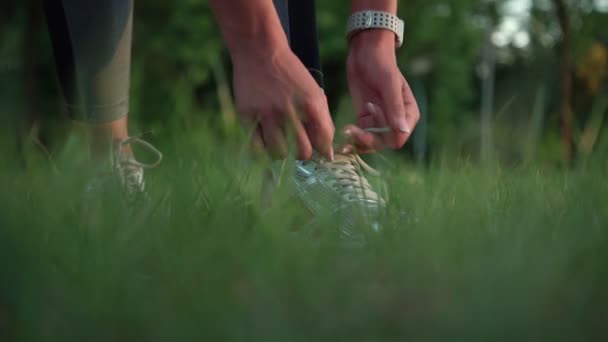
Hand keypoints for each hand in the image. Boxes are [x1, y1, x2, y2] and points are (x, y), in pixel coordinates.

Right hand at [232, 45, 333, 159]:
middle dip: (304, 154)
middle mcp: (290, 111)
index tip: (319, 150)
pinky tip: (267, 141)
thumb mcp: (313, 92)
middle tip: (299, 147)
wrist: (260, 51)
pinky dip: (264, 149)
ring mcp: (267, 114)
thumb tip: (328, 154)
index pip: (324, 141)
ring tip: (281, 142)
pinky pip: (257, 147)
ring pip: (280, 154)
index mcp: (311, 104)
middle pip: (303, 153)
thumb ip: (323, 120)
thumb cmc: (290, 74)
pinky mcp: (247, 116)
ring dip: (284, 152)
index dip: (323, 150)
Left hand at [344, 29, 419, 153]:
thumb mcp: (388, 85)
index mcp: (408, 114)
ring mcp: (380, 121)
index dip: (385, 135)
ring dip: (359, 141)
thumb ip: (395, 108)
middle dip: (369, 139)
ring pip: (372, 142)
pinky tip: (344, 136)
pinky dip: (354, 138)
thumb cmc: (381, 64)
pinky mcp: (366, 119)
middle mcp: (396, 121)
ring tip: (347, 131)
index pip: (400, 137)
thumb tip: (402, 131)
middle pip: (384, 142)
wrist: (365, 53)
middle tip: (353, 130)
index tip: (371, 115)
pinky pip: (362, 135)